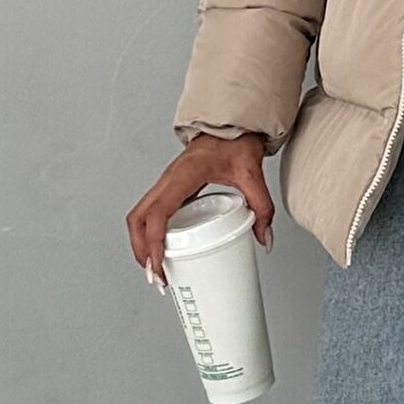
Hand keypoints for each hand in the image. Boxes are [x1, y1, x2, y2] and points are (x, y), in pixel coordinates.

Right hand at [126, 133, 274, 289]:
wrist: (232, 126)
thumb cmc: (236, 143)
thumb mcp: (252, 176)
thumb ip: (262, 208)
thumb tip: (265, 239)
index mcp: (183, 176)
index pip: (157, 213)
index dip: (154, 242)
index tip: (159, 265)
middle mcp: (168, 180)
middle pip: (138, 219)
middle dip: (141, 251)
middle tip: (156, 277)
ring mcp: (165, 184)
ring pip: (138, 217)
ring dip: (140, 245)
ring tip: (155, 270)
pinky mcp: (169, 189)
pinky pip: (148, 213)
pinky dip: (148, 235)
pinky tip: (161, 252)